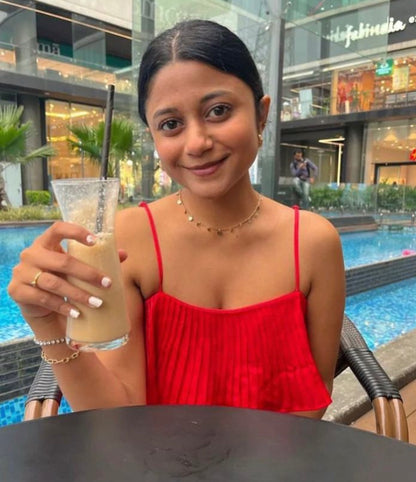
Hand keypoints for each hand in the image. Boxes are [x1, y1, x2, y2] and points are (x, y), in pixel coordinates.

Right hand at [7, 221, 126, 320]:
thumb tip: (123, 254)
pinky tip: (78, 313)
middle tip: (108, 284)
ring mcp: (22, 272)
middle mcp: (31, 254)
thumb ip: (97, 259)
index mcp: (45, 242)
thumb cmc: (62, 279)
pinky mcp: (18, 291)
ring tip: (98, 303)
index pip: (57, 229)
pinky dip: (63, 307)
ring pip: (54, 283)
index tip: (95, 241)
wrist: (38, 305)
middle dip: (88, 274)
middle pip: (62, 261)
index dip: (76, 232)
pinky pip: (44, 299)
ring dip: (79, 294)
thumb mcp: (76, 268)